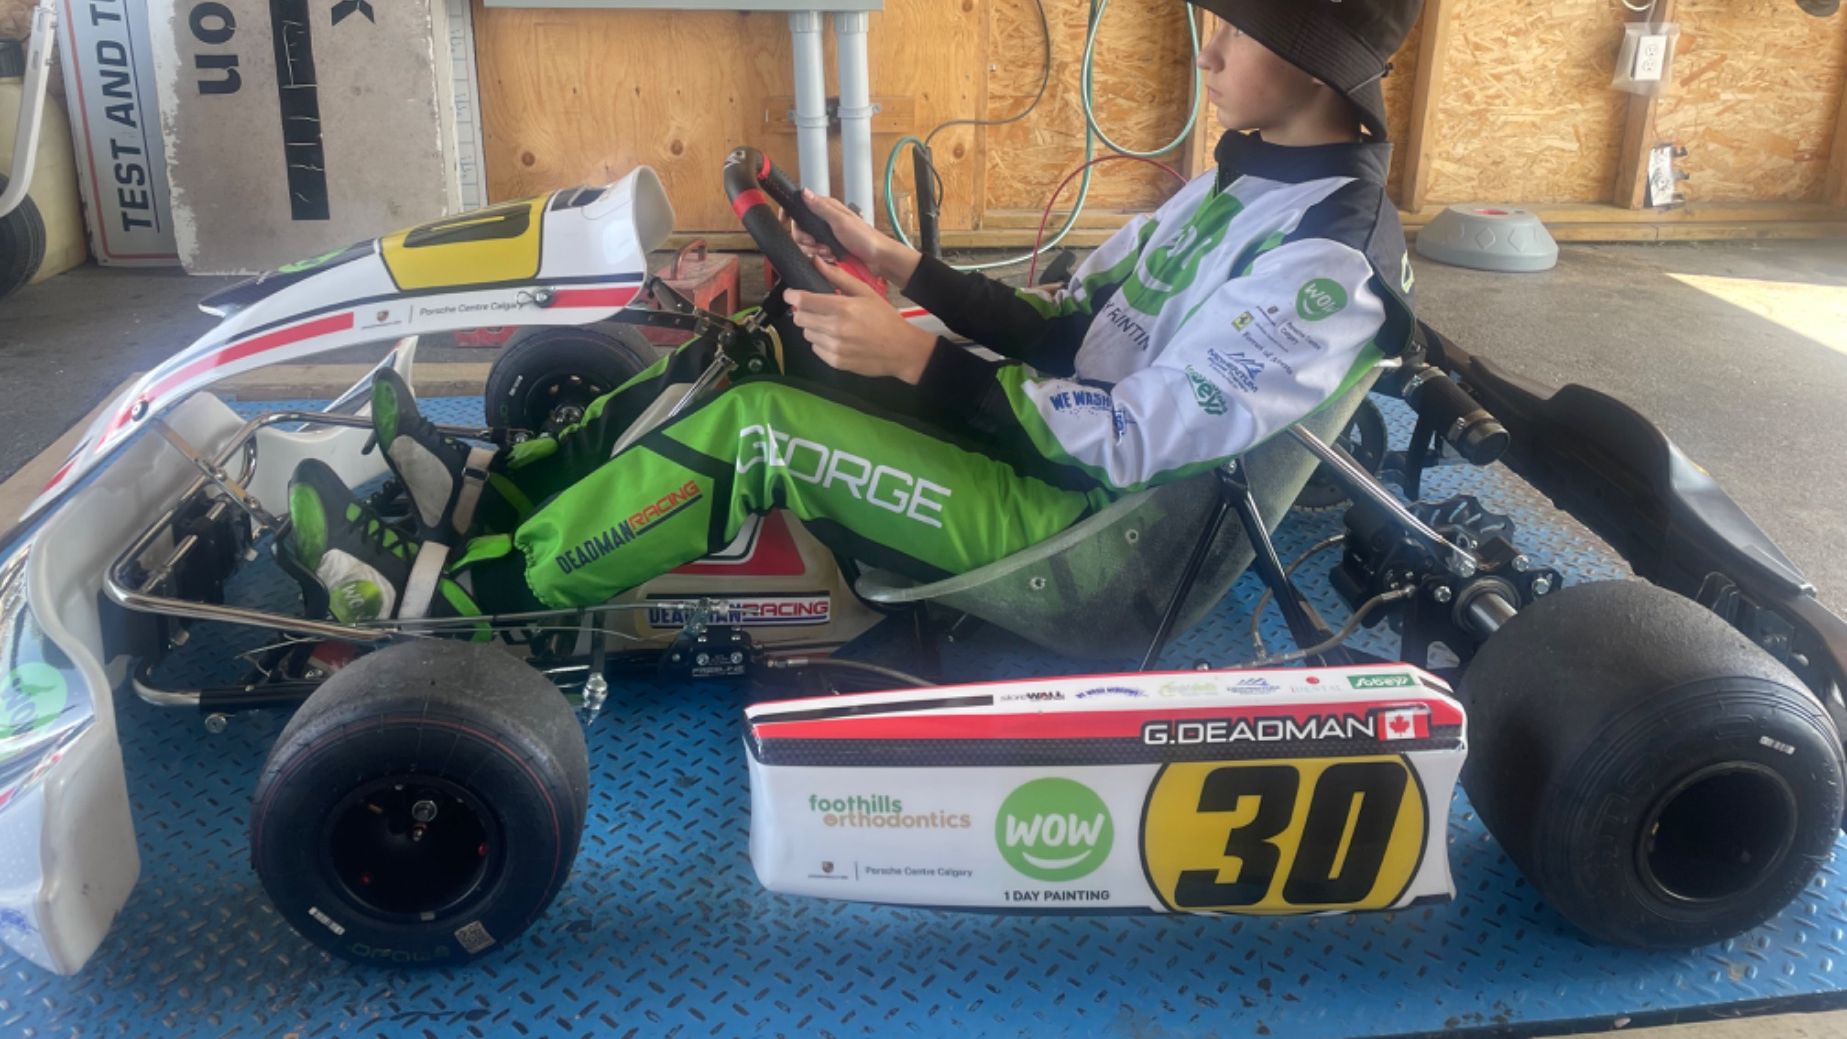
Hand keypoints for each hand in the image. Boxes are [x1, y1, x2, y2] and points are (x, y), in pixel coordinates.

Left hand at [785, 255, 938, 383]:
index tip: (791, 294)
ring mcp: (834, 347)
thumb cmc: (885, 318)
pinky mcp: (835, 362)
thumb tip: (816, 261)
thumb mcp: (865, 292)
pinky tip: (836, 338)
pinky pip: (815, 348)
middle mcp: (835, 329)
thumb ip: (838, 277)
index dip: (792, 296)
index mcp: (843, 308)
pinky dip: (821, 342)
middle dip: (802, 311)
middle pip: (800, 318)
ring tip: (830, 324)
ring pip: (807, 334)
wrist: (901, 350)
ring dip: (813, 327)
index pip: (803, 301)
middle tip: (814, 308)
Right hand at [791, 189, 920, 285]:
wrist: (878, 258)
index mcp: (827, 208)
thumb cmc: (864, 237)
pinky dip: (820, 257)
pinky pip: (814, 254)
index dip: (790, 212)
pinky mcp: (828, 249)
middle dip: (804, 239)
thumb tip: (805, 192)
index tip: (784, 220)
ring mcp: (825, 236)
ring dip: (813, 250)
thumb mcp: (841, 221)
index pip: (800, 206)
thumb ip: (821, 208)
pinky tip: (830, 257)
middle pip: (799, 228)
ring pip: (805, 243)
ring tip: (828, 252)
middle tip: (815, 244)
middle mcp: (824, 221)